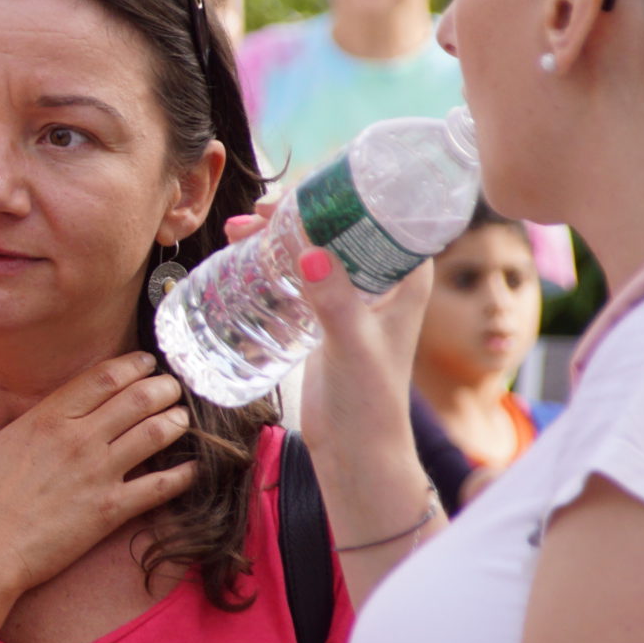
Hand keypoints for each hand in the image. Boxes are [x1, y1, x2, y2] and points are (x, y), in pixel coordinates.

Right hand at [0, 351, 198, 598]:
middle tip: (175, 387)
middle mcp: (78, 437)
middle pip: (137, 398)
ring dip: (176, 422)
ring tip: (184, 418)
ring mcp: (98, 472)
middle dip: (163, 388)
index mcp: (47, 416)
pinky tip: (194, 468)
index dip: (133, 366)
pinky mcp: (110, 509)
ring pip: (154, 433)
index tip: (148, 362)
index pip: (103, 378)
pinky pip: (159, 486)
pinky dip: (182, 474)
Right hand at [220, 207, 429, 470]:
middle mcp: (382, 279)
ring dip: (277, 234)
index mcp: (405, 276)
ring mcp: (352, 295)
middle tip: (256, 215)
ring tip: (238, 232)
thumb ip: (334, 301)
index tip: (295, 192)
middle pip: (337, 225)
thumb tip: (310, 252)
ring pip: (313, 246)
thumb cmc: (368, 402)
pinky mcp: (325, 313)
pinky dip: (271, 259)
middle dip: (296, 211)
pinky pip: (298, 272)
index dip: (338, 194)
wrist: (357, 450)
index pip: (378, 214)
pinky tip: (242, 256)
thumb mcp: (351, 346)